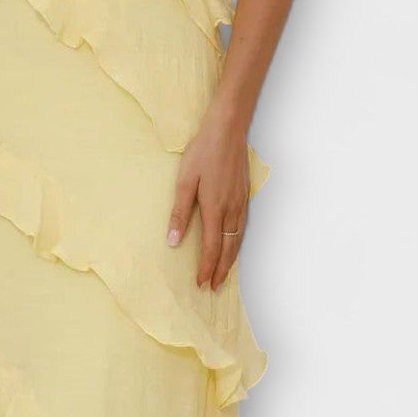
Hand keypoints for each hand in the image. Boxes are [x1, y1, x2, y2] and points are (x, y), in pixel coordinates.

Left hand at [166, 112, 250, 289]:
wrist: (227, 130)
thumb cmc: (203, 152)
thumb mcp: (184, 180)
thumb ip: (179, 213)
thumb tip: (172, 241)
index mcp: (214, 208)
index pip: (211, 247)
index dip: (206, 267)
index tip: (201, 283)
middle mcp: (231, 209)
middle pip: (228, 248)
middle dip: (221, 270)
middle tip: (215, 287)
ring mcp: (240, 202)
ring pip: (238, 238)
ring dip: (232, 258)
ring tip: (225, 273)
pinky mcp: (245, 194)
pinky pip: (243, 226)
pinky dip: (239, 241)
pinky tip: (235, 243)